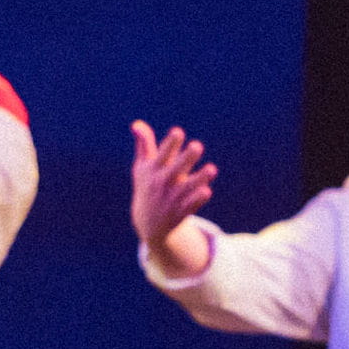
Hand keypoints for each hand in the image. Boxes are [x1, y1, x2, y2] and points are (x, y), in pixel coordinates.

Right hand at [130, 121, 217, 271]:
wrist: (148, 223)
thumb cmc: (147, 186)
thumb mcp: (142, 167)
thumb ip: (143, 145)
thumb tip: (137, 125)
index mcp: (154, 169)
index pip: (162, 154)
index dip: (170, 143)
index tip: (178, 132)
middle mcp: (163, 183)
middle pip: (176, 169)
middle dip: (186, 158)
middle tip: (197, 146)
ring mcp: (173, 198)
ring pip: (188, 187)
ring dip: (200, 178)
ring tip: (212, 169)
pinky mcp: (181, 211)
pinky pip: (191, 205)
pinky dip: (198, 200)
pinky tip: (206, 191)